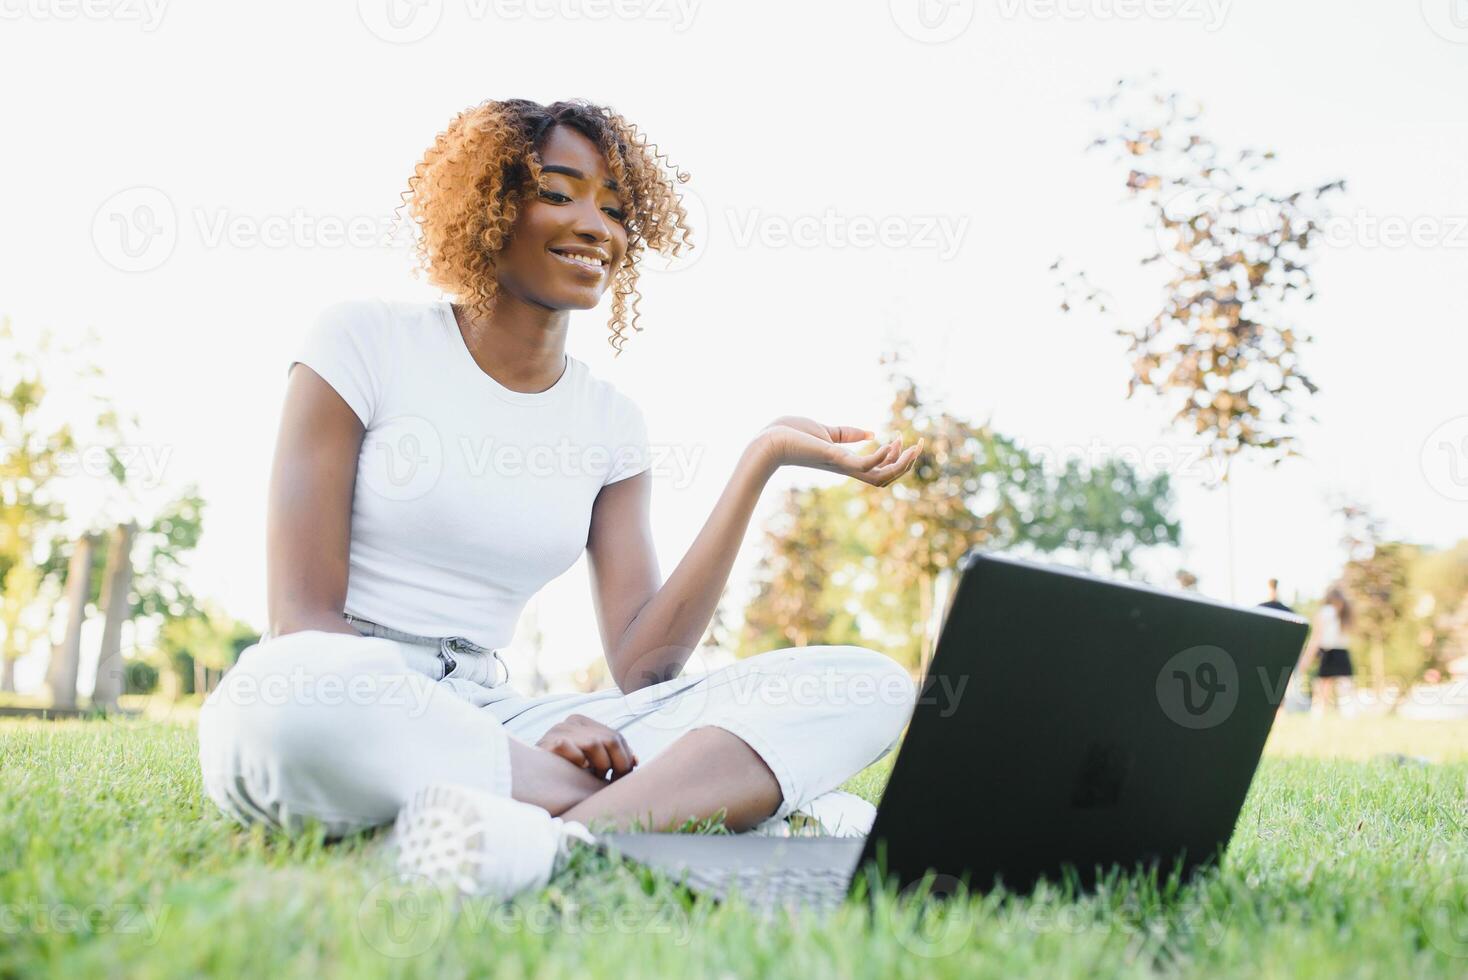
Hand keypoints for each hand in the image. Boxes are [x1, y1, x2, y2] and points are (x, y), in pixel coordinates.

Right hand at [535, 713, 637, 779]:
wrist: (530, 776)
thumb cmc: (565, 772)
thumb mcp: (592, 762)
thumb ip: (612, 759)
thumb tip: (636, 761)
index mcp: (584, 723)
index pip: (616, 737)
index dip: (626, 758)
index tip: (624, 776)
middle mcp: (572, 722)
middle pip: (610, 739)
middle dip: (617, 763)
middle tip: (611, 780)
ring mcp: (558, 729)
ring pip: (594, 744)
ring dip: (599, 765)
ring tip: (593, 776)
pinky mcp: (546, 742)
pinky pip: (568, 747)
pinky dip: (577, 760)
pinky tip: (579, 769)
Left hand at [758, 416, 921, 486]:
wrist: (767, 441)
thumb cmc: (789, 435)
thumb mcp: (825, 431)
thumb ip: (847, 434)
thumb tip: (871, 433)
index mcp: (846, 463)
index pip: (879, 469)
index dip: (896, 458)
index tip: (904, 438)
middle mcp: (847, 468)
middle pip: (886, 477)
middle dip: (906, 463)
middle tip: (920, 444)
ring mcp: (842, 465)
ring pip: (882, 477)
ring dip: (901, 463)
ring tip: (912, 445)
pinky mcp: (834, 458)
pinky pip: (866, 466)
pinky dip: (881, 457)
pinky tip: (889, 442)